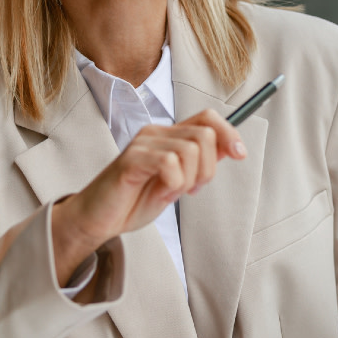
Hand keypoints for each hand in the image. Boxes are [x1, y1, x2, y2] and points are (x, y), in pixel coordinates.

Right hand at [51, 109, 245, 281]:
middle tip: (191, 189)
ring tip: (172, 192)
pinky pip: (169, 163)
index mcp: (168, 136)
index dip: (229, 133)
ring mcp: (142, 144)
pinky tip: (162, 193)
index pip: (208, 118)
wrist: (97, 219)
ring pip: (190, 149)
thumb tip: (230, 148)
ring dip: (189, 179)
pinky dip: (174, 183)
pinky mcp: (130, 160)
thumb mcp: (177, 183)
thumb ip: (198, 164)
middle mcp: (156, 133)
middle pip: (205, 134)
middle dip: (208, 168)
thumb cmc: (133, 201)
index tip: (240, 155)